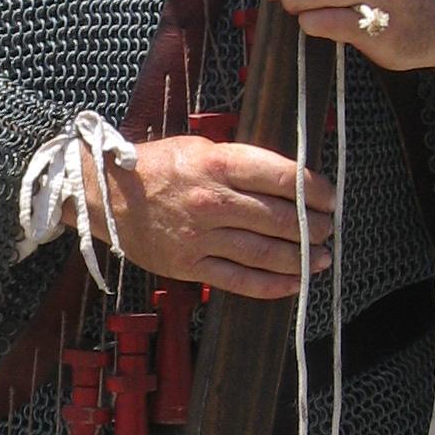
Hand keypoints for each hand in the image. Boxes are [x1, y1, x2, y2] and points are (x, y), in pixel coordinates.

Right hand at [76, 133, 334, 299]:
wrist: (105, 195)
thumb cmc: (156, 167)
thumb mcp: (199, 149)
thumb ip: (240, 163)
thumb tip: (287, 180)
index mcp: (217, 165)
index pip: (281, 177)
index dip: (314, 190)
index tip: (329, 198)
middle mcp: (212, 201)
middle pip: (279, 218)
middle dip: (312, 227)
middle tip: (327, 230)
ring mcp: (200, 237)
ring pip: (265, 252)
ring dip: (300, 258)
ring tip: (320, 258)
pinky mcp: (189, 265)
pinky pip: (239, 280)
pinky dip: (271, 285)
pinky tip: (292, 283)